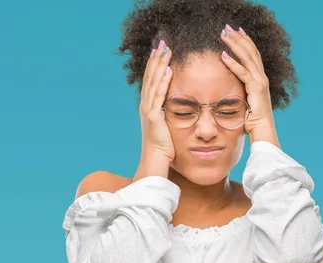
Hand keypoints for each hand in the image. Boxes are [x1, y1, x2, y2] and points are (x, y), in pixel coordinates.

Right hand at [139, 40, 175, 161]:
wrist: (155, 160)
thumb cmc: (163, 148)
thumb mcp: (165, 127)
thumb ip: (168, 115)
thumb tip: (177, 107)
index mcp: (147, 107)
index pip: (150, 81)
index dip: (154, 65)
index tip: (159, 51)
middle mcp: (145, 106)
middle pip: (150, 77)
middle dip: (156, 59)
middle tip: (162, 43)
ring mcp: (148, 110)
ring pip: (153, 82)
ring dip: (159, 65)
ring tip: (165, 50)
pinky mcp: (153, 116)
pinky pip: (159, 95)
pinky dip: (163, 82)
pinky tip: (168, 70)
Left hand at [220, 25, 279, 146]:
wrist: (263, 132)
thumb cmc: (252, 121)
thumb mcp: (244, 102)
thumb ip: (238, 92)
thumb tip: (226, 90)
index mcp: (259, 79)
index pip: (252, 55)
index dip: (244, 42)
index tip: (236, 32)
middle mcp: (262, 78)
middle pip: (251, 51)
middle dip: (239, 38)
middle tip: (227, 27)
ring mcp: (260, 82)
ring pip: (247, 58)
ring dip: (235, 45)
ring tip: (224, 34)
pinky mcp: (256, 89)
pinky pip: (243, 73)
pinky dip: (233, 64)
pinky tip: (223, 55)